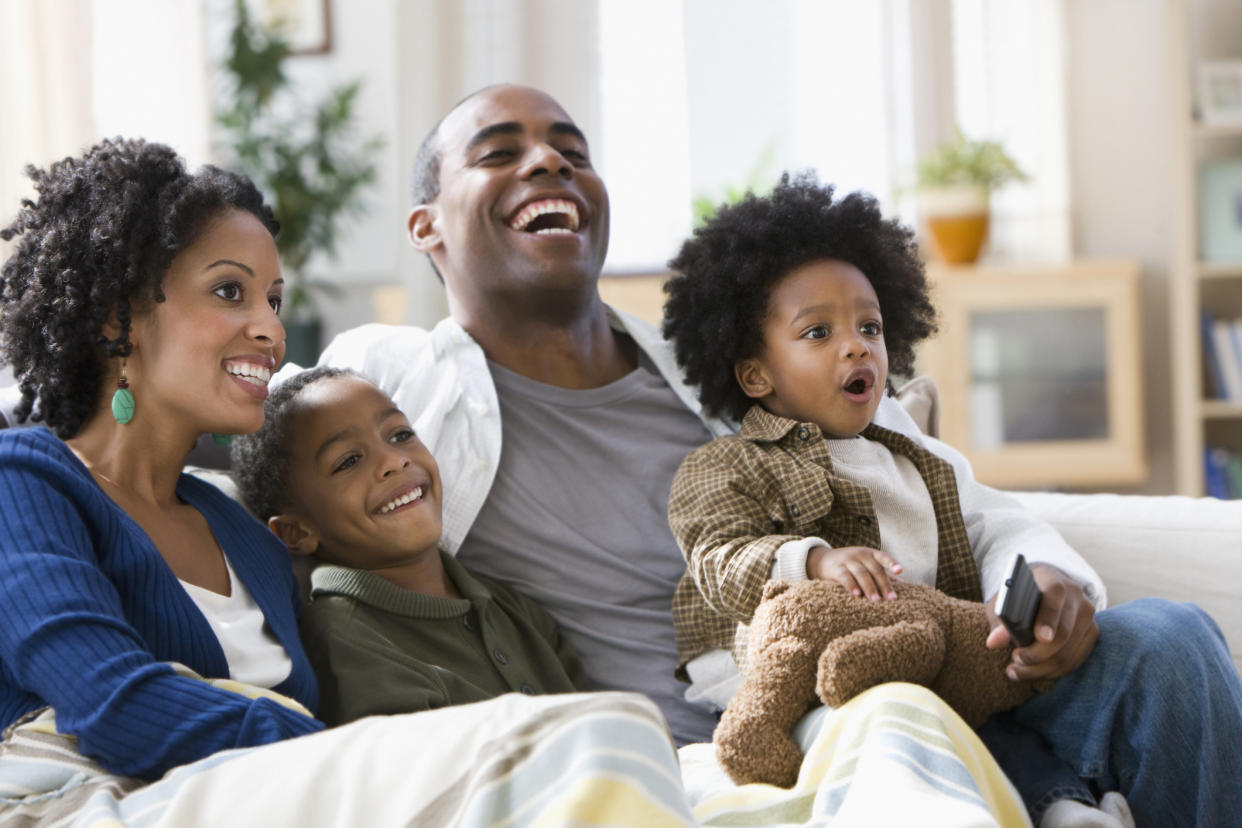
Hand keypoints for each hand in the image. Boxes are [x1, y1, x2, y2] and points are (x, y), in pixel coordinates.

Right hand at [806, 545, 902, 601]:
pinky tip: (857, 595)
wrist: (822, 560)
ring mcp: (847, 560)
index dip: (892, 563)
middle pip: (875, 569)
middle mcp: (860, 554)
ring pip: (861, 573)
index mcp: (871, 554)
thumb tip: (903, 585)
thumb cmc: (850, 565)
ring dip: (869, 587)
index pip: (883, 557)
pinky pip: (845, 576)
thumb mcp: (866, 565)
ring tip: (876, 600)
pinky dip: (851, 585)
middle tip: (891, 599)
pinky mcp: (836, 568)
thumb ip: (882, 573)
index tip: (900, 571)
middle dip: (883, 584)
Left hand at [985, 563, 1097, 680]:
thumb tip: (993, 642)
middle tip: (1015, 660)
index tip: (1039, 638)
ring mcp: (1087, 615)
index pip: (1054, 595)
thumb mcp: (1003, 603)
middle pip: (1064, 631)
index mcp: (1052, 579)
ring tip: (1016, 671)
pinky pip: (1076, 659)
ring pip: (1069, 651)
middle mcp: (1075, 595)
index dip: (1048, 617)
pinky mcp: (1091, 633)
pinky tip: (1033, 672)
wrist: (1043, 590)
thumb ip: (998, 621)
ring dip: (1042, 667)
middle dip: (1038, 653)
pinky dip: (1053, 670)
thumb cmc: (1018, 598)